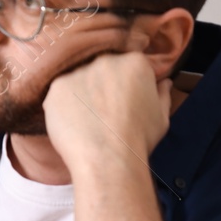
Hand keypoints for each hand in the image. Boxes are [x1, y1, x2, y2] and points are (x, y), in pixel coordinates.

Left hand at [43, 50, 171, 163]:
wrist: (108, 160)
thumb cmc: (138, 140)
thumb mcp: (161, 116)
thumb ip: (162, 94)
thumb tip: (164, 81)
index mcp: (134, 62)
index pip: (129, 63)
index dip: (126, 81)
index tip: (124, 97)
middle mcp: (105, 60)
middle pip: (102, 67)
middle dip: (103, 83)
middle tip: (105, 109)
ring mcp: (78, 72)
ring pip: (79, 78)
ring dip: (82, 93)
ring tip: (88, 118)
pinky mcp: (57, 86)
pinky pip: (60, 92)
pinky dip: (64, 105)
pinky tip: (73, 122)